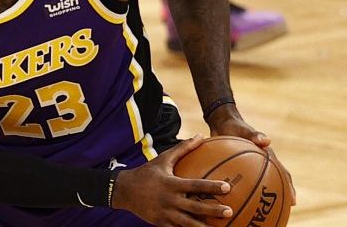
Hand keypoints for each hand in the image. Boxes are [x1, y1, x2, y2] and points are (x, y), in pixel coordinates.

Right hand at [112, 135, 232, 226]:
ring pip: (188, 224)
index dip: (210, 186)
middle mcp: (169, 200)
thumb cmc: (147, 173)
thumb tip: (201, 136)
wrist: (124, 191)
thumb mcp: (163, 159)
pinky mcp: (161, 224)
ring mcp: (165, 214)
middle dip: (212, 210)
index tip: (227, 187)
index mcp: (171, 184)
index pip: (194, 185)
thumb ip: (183, 148)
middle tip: (229, 211)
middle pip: (195, 208)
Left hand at [206, 104, 295, 204]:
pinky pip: (241, 182)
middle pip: (275, 182)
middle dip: (280, 196)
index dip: (289, 187)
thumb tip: (266, 140)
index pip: (282, 174)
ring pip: (258, 185)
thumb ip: (254, 134)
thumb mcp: (243, 130)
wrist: (222, 123)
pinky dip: (240, 191)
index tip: (293, 201)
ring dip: (260, 197)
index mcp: (268, 156)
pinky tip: (233, 202)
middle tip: (281, 211)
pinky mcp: (237, 168)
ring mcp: (249, 166)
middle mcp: (262, 163)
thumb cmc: (234, 126)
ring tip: (259, 213)